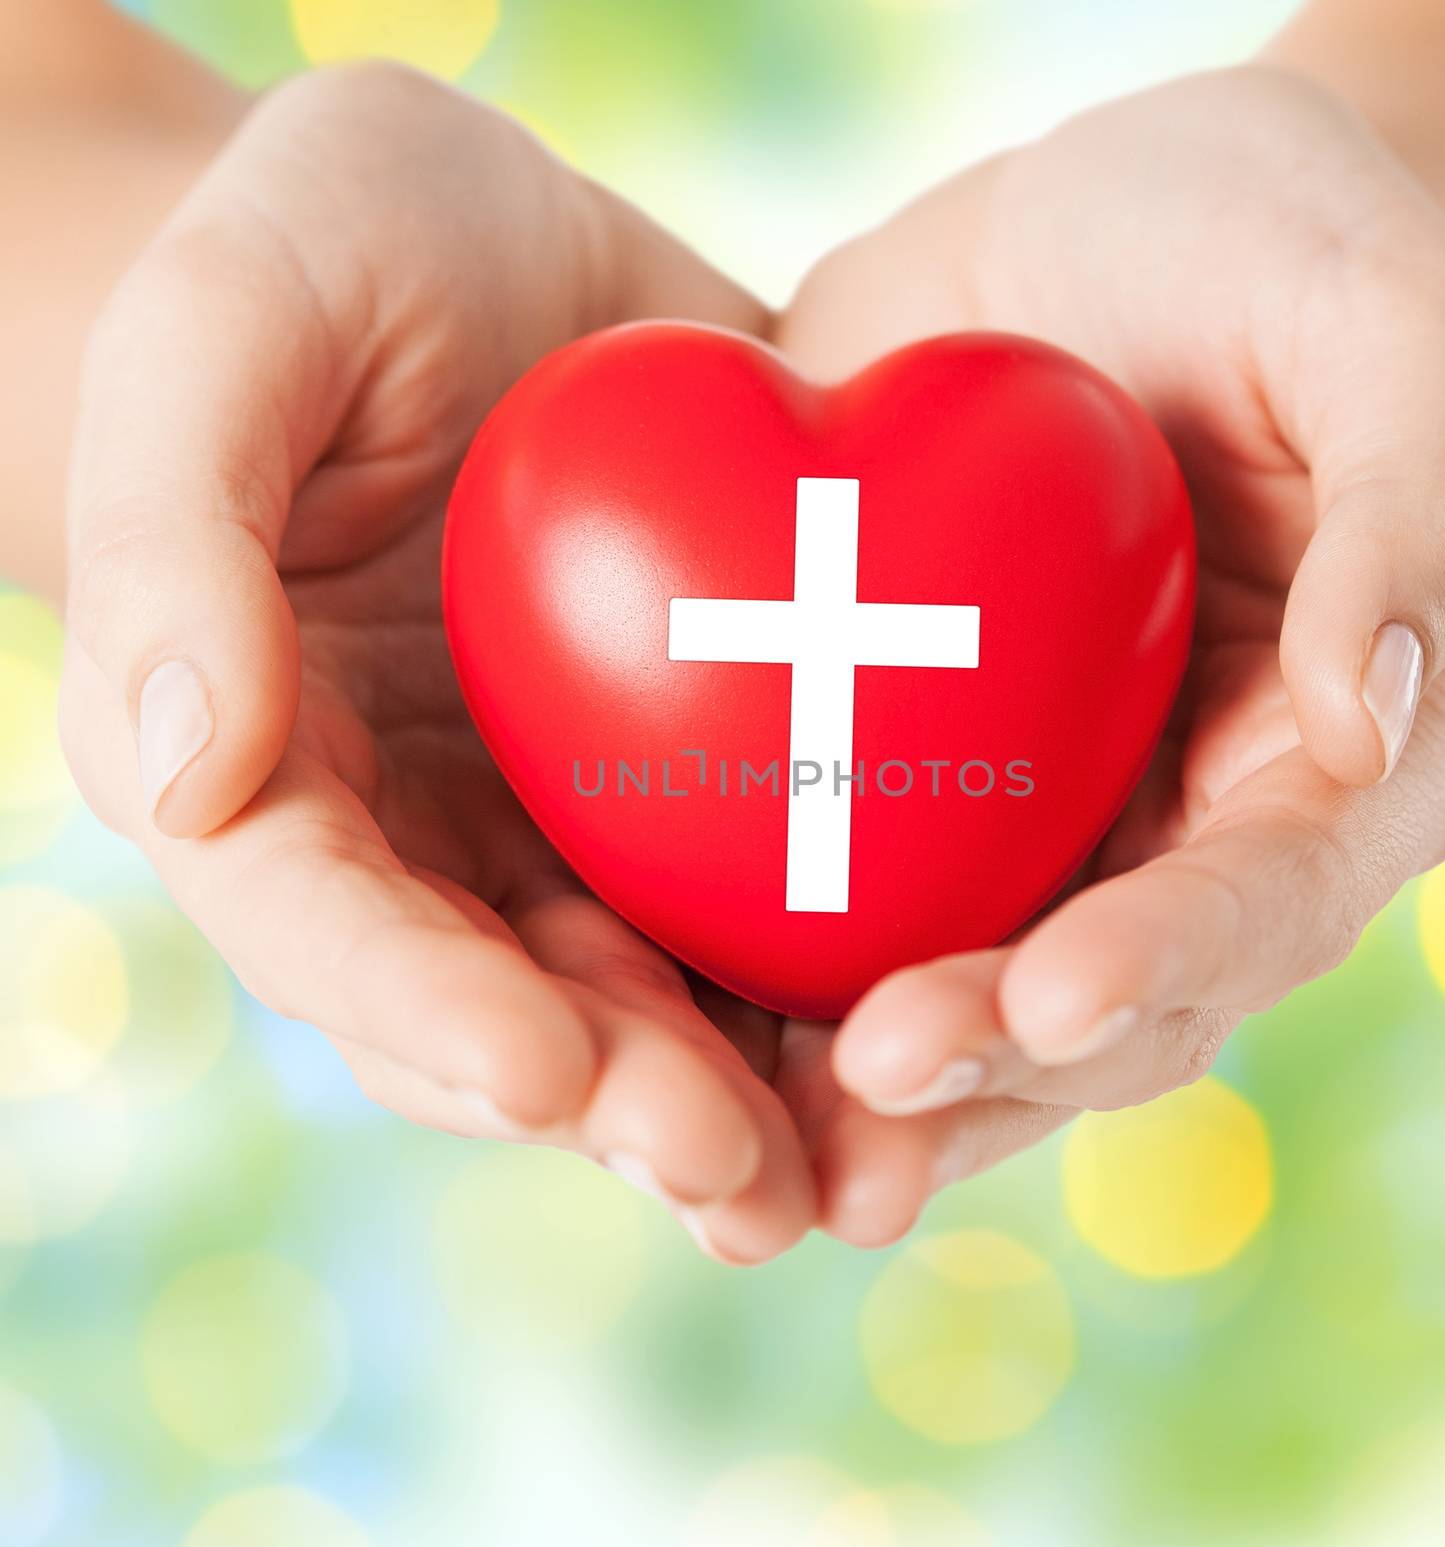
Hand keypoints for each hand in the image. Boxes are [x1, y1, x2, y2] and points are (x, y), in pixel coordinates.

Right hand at [59, 63, 813, 1263]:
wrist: (495, 233)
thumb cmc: (326, 249)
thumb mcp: (228, 326)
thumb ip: (173, 540)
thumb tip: (186, 774)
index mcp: (276, 758)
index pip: (323, 923)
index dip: (421, 1011)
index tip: (539, 1069)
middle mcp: (420, 823)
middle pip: (500, 1002)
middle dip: (613, 1100)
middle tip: (735, 1175)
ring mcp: (564, 807)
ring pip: (642, 989)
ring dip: (736, 1097)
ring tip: (842, 1174)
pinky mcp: (701, 764)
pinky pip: (762, 889)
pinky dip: (832, 975)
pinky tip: (924, 1032)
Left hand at [775, 65, 1444, 1244]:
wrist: (1107, 232)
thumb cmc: (1279, 257)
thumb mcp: (1388, 331)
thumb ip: (1411, 520)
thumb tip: (1364, 719)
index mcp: (1322, 764)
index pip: (1259, 901)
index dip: (1161, 963)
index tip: (1050, 1000)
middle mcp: (1174, 829)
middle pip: (1090, 1001)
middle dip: (983, 1066)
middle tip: (862, 1097)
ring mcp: (1029, 816)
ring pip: (953, 993)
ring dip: (856, 1089)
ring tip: (751, 1157)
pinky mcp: (898, 771)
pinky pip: (826, 893)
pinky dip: (751, 973)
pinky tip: (659, 1028)